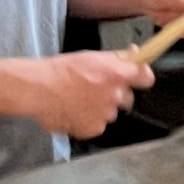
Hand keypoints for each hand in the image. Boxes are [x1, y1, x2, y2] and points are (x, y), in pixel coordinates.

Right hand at [15, 49, 153, 139]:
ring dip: (100, 108)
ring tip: (80, 100)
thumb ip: (117, 58)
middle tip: (96, 89)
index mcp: (117, 74)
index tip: (137, 77)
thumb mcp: (91, 56)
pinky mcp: (93, 129)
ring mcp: (105, 115)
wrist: (37, 89)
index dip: (142, 77)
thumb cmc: (59, 70)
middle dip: (115, 94)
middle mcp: (114, 96)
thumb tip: (134, 53)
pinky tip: (74, 111)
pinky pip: (97, 125)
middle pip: (127, 98)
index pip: (146, 78)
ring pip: (110, 113)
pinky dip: (88, 120)